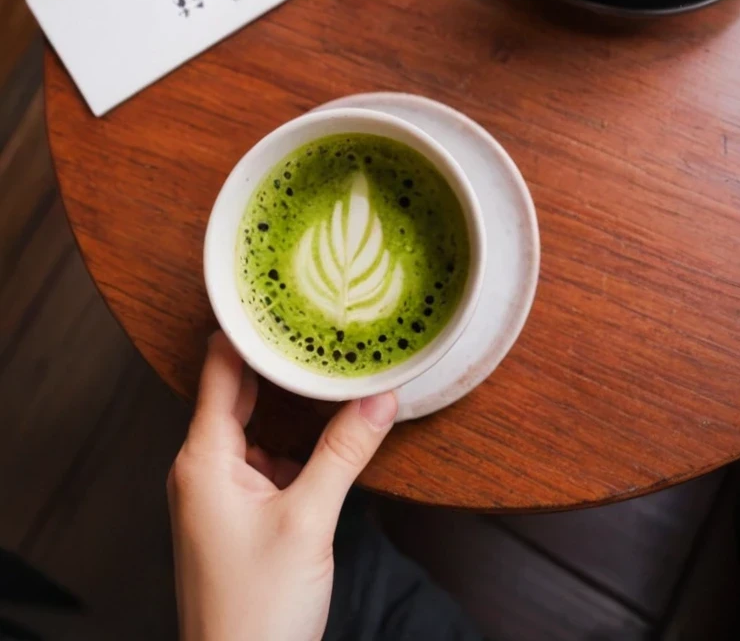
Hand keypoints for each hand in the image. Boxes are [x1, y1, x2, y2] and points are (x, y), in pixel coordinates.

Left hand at [168, 332, 397, 640]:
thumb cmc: (256, 613)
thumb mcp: (309, 521)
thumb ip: (344, 453)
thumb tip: (380, 398)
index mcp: (203, 459)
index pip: (219, 369)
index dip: (246, 328)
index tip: (274, 288)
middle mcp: (202, 469)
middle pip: (237, 391)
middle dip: (276, 357)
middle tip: (313, 313)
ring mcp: (218, 494)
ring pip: (254, 425)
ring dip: (287, 399)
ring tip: (326, 360)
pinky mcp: (237, 516)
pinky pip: (264, 457)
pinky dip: (293, 438)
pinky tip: (326, 425)